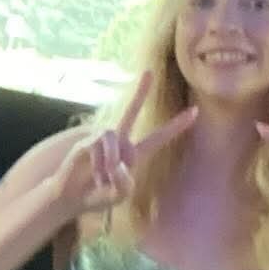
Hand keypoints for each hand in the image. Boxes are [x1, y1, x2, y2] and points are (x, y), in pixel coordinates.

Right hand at [48, 71, 198, 215]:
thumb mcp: (120, 195)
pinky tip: (96, 176)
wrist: (72, 198)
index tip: (195, 111)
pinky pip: (98, 145)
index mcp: (135, 155)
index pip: (159, 137)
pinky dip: (100, 163)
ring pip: (114, 136)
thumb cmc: (98, 196)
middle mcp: (120, 142)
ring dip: (111, 160)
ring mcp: (102, 141)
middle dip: (140, 92)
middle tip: (149, 71)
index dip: (176, 125)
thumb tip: (118, 163)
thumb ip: (125, 183)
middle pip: (132, 111)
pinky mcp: (86, 143)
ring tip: (104, 179)